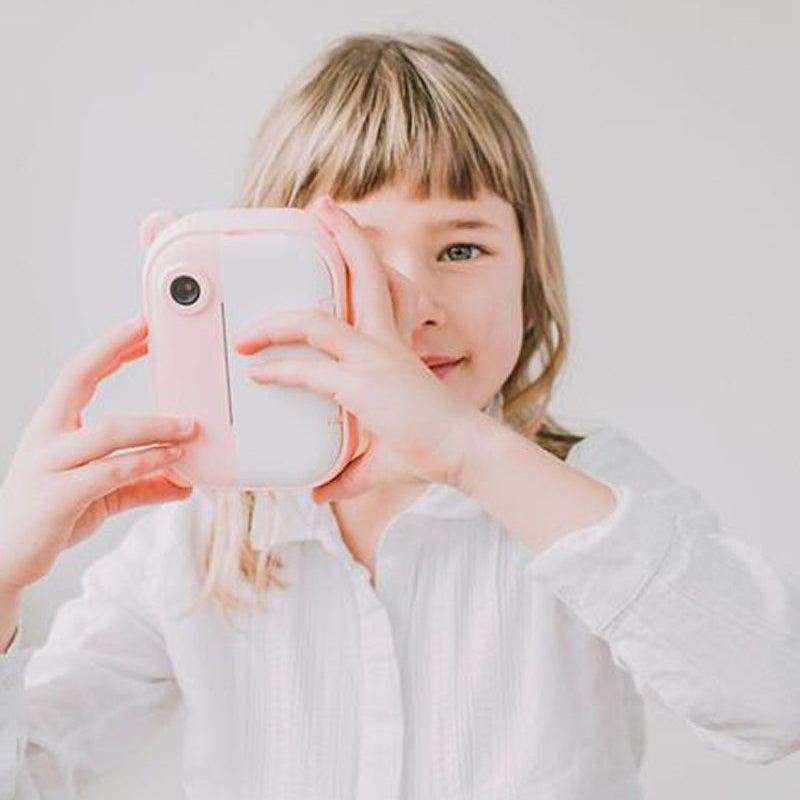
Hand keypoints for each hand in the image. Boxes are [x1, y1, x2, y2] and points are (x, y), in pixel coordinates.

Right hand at [0, 315, 199, 593]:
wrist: (1, 560)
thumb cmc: (47, 518)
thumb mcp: (100, 495)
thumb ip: (141, 484)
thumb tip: (183, 482)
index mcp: (51, 429)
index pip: (78, 373)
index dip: (108, 348)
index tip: (141, 329)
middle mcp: (45, 439)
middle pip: (77, 379)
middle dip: (113, 349)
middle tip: (150, 333)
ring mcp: (48, 465)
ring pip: (107, 431)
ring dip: (155, 426)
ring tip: (189, 428)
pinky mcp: (58, 497)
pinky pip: (109, 471)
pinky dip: (146, 463)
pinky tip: (171, 461)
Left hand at [232, 194, 485, 503]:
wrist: (464, 451)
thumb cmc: (431, 447)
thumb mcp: (380, 455)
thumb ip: (348, 471)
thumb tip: (321, 492)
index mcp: (392, 347)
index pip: (375, 291)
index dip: (357, 263)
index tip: (338, 245)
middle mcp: (384, 343)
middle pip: (365, 272)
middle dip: (345, 235)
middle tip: (325, 207)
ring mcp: (374, 358)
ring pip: (320, 318)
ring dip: (278, 319)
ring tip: (245, 331)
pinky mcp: (363, 383)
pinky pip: (311, 368)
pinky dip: (281, 368)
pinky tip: (258, 374)